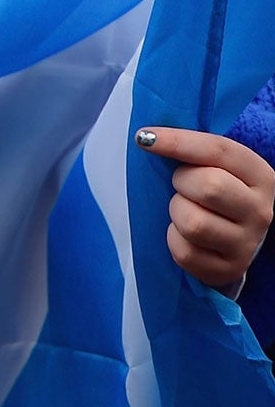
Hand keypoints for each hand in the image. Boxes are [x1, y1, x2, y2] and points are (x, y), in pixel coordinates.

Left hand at [139, 125, 274, 290]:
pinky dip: (174, 240)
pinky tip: (184, 235)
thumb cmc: (215, 191)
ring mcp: (248, 244)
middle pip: (209, 186)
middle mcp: (261, 211)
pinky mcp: (229, 270)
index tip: (145, 137)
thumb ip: (192, 148)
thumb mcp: (213, 165)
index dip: (178, 141)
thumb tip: (148, 135)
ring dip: (177, 212)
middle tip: (182, 185)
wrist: (231, 235)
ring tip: (185, 209)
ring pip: (194, 223)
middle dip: (182, 182)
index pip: (219, 150)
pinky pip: (185, 252)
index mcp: (260, 176)